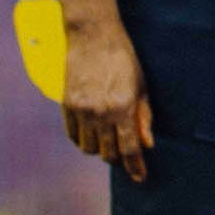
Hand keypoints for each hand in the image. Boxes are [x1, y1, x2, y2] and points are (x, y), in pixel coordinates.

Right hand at [57, 0, 153, 183]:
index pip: (130, 148)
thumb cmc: (123, 59)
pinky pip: (73, 136)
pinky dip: (83, 141)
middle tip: (126, 156)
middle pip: (108, 152)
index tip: (140, 178)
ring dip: (100, 150)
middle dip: (119, 158)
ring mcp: (81, 110)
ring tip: (109, 143)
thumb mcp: (142, 85)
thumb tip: (148, 144)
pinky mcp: (66, 106)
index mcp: (123, 107)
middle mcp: (101, 113)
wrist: (93, 37)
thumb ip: (144, 116)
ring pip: (89, 148)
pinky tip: (91, 136)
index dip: (135, 167)